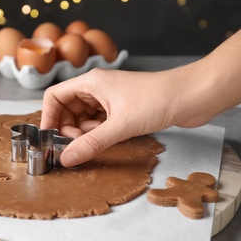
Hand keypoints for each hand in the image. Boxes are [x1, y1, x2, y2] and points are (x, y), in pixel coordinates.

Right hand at [40, 68, 185, 166]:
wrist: (192, 96)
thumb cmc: (157, 99)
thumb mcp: (120, 125)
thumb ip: (91, 143)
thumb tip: (67, 158)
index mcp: (91, 82)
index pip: (55, 96)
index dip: (48, 117)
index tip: (50, 138)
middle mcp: (97, 88)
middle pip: (68, 109)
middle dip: (68, 129)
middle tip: (75, 147)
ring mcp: (109, 98)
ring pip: (84, 117)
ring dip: (84, 133)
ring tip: (95, 143)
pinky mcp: (121, 109)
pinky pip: (99, 122)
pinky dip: (98, 133)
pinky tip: (107, 139)